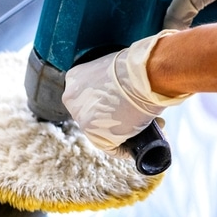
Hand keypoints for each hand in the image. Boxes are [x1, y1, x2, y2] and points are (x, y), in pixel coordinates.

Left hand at [61, 32, 188, 155]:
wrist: (145, 76)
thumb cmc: (137, 68)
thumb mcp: (115, 67)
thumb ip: (110, 80)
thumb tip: (122, 93)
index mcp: (74, 78)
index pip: (87, 97)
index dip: (106, 103)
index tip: (122, 104)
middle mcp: (72, 99)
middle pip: (93, 114)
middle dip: (114, 117)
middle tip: (135, 115)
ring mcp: (82, 119)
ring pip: (101, 131)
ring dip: (122, 133)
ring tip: (144, 128)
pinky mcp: (96, 135)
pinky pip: (111, 147)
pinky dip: (124, 149)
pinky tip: (135, 147)